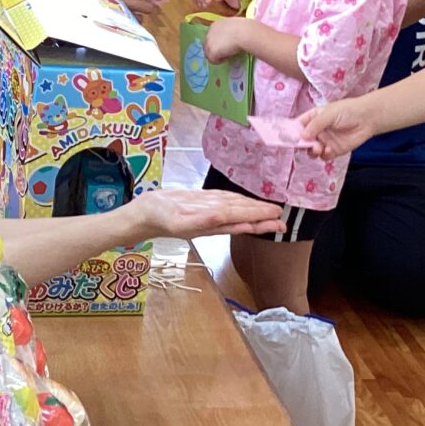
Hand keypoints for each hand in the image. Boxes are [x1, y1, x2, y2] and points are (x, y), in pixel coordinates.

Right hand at [132, 188, 282, 240]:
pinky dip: (238, 204)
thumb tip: (224, 216)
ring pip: (235, 211)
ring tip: (271, 215)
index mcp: (211, 222)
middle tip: (282, 219)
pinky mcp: (200, 205)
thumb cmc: (156, 217)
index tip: (276, 218)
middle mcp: (212, 219)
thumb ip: (201, 220)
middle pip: (242, 217)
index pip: (240, 219)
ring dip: (254, 212)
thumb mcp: (177, 220)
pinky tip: (244, 204)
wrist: (142, 216)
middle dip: (262, 217)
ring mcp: (207, 213)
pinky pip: (224, 204)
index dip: (258, 218)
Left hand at [202, 17, 250, 62]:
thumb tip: (232, 37)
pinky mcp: (212, 52)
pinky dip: (220, 60)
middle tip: (225, 52)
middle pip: (207, 45)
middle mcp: (209, 33)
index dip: (217, 42)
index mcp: (214, 25)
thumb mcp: (234, 27)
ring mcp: (209, 43)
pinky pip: (213, 60)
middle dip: (215, 49)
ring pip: (208, 54)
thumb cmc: (243, 28)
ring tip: (227, 55)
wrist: (243, 32)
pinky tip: (228, 57)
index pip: (211, 37)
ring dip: (217, 55)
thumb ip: (229, 31)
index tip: (225, 45)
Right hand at [299, 98, 378, 160]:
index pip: (298, 126)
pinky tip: (329, 150)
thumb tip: (302, 137)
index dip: (291, 132)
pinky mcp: (334, 150)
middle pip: (303, 141)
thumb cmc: (347, 111)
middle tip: (305, 145)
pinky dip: (324, 155)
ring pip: (312, 150)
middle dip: (302, 144)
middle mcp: (317, 131)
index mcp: (313, 118)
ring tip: (318, 148)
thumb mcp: (329, 114)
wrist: (367, 118)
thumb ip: (316, 125)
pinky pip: (324, 156)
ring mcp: (325, 141)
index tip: (287, 138)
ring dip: (312, 151)